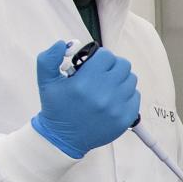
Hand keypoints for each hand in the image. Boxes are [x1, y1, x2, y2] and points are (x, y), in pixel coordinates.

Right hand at [31, 41, 139, 157]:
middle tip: (102, 73)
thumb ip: (49, 59)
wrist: (64, 138)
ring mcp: (117, 107)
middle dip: (112, 66)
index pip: (107, 56)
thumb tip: (63, 43)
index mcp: (84, 83)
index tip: (94, 63)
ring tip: (106, 86)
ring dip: (120, 79)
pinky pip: (135, 96)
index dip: (100, 57)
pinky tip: (113, 98)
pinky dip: (126, 94)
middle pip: (123, 65)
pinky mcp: (126, 118)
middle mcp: (103, 94)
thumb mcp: (46, 82)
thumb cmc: (57, 108)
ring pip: (131, 79)